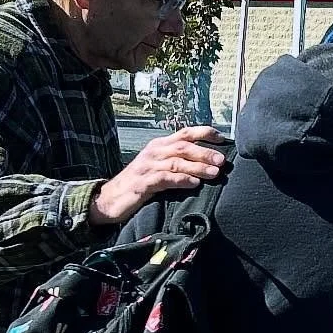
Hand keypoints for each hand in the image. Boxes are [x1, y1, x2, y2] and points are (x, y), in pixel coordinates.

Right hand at [89, 126, 228, 225]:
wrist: (109, 199)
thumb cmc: (138, 184)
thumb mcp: (158, 168)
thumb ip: (178, 163)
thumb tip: (206, 164)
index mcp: (159, 146)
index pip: (184, 133)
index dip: (203, 133)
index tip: (221, 138)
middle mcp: (154, 152)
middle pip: (183, 146)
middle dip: (205, 152)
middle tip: (223, 160)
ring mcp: (147, 167)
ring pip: (176, 162)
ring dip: (198, 167)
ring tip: (215, 173)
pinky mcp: (143, 184)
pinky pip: (165, 179)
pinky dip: (181, 180)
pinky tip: (194, 184)